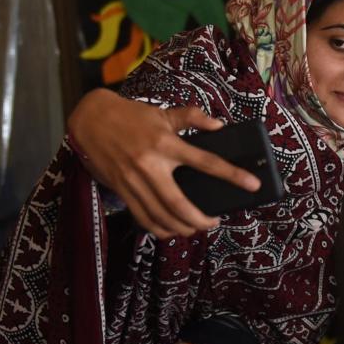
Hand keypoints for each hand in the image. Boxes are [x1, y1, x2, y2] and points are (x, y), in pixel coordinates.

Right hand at [67, 89, 259, 238]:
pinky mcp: (121, 190)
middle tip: (214, 222)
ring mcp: (134, 180)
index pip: (206, 161)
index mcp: (167, 143)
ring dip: (182, 228)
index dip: (232, 174)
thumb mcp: (164, 113)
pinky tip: (171, 230)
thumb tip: (219, 125)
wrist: (90, 119)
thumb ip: (192, 117)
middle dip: (201, 220)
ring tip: (195, 227)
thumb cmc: (132, 116)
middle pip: (180, 204)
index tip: (252, 184)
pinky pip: (142, 217)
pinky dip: (159, 229)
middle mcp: (151, 165)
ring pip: (161, 216)